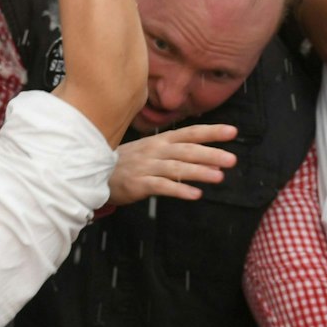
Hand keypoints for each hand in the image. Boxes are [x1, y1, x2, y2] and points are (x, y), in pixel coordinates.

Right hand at [107, 123, 238, 205]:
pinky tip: (195, 194)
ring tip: (219, 177)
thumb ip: (178, 153)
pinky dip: (179, 190)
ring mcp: (147, 166)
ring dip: (199, 172)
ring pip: (177, 168)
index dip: (211, 132)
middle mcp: (155, 150)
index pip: (190, 133)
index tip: (233, 131)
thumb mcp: (152, 151)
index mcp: (161, 140)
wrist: (94, 171)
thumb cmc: (129, 161)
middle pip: (187, 150)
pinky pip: (162, 186)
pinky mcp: (138, 184)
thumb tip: (209, 158)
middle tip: (232, 159)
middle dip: (210, 153)